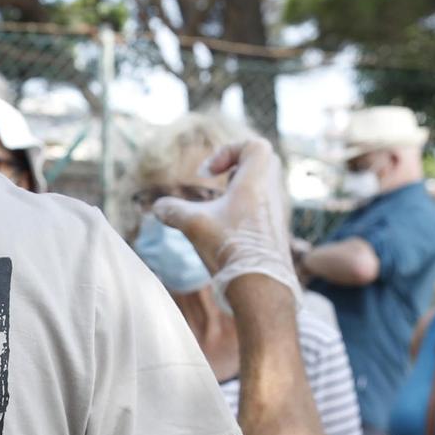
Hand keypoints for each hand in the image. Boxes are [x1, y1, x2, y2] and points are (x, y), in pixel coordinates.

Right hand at [150, 137, 298, 296]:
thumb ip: (173, 211)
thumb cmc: (231, 249)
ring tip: (219, 210)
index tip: (208, 174)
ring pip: (264, 187)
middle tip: (219, 184)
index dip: (229, 151)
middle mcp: (272, 193)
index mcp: (256, 182)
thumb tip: (157, 208)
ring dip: (241, 191)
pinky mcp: (277, 233)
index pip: (256, 146)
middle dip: (238, 167)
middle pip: (263, 162)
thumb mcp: (194, 225)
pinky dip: (246, 211)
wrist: (262, 288)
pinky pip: (264, 209)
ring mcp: (278, 214)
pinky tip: (227, 232)